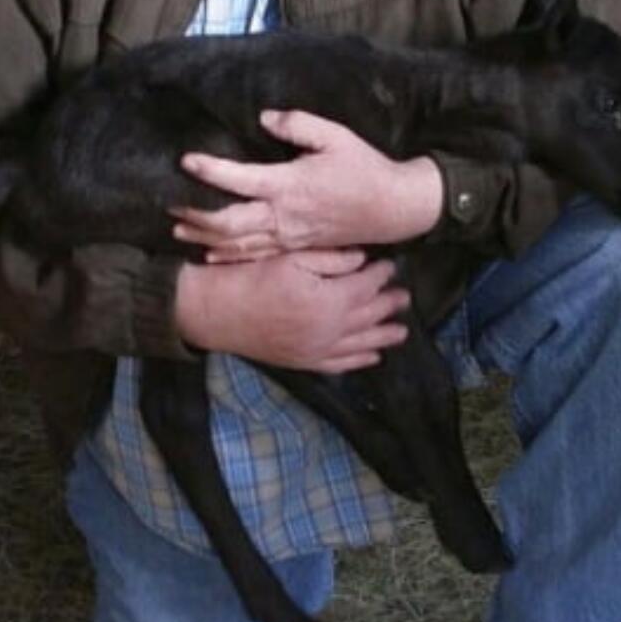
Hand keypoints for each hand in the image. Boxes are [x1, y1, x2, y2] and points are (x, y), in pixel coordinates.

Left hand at [171, 110, 444, 260]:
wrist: (393, 207)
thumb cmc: (363, 168)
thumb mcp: (335, 137)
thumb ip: (298, 125)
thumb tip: (265, 118)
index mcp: (289, 185)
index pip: (240, 179)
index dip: (210, 171)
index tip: (187, 161)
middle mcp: (283, 215)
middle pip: (228, 223)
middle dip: (196, 215)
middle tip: (170, 206)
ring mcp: (288, 236)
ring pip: (237, 244)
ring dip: (205, 238)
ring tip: (178, 231)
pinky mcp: (295, 246)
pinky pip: (256, 255)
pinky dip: (229, 256)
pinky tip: (210, 255)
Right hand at [174, 248, 411, 373]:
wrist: (216, 312)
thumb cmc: (251, 276)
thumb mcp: (291, 257)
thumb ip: (331, 259)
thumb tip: (362, 259)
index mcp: (329, 300)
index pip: (366, 286)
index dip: (381, 274)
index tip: (390, 265)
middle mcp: (329, 330)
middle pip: (369, 316)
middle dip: (388, 305)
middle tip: (404, 297)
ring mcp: (317, 350)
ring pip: (360, 344)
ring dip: (383, 336)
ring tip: (401, 331)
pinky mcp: (303, 362)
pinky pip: (339, 364)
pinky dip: (358, 361)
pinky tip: (372, 357)